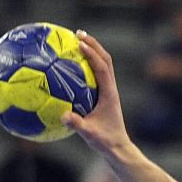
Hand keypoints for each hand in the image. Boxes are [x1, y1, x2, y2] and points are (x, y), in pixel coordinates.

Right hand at [62, 32, 133, 156]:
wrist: (118, 148)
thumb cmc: (105, 142)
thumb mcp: (90, 134)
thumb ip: (77, 124)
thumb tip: (63, 116)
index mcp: (109, 94)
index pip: (102, 68)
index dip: (92, 54)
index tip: (79, 43)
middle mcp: (110, 89)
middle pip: (105, 60)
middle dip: (93, 45)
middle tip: (77, 33)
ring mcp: (108, 91)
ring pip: (102, 65)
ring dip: (92, 51)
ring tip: (75, 41)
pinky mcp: (104, 95)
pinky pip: (95, 75)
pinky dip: (86, 65)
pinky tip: (71, 64)